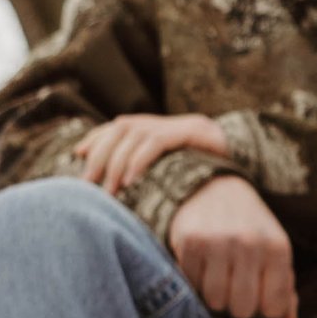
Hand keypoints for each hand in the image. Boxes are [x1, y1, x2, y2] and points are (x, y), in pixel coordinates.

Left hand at [77, 111, 232, 196]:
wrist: (238, 153)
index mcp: (149, 128)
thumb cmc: (202, 167)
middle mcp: (157, 123)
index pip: (114, 128)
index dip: (94, 138)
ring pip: (133, 136)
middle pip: (118, 130)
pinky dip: (140, 160)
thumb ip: (147, 174)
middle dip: (99, 156)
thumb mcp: (169, 171)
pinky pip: (156, 143)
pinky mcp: (187, 132)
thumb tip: (121, 194)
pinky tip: (132, 180)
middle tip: (89, 184)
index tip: (77, 155)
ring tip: (110, 190)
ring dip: (117, 163)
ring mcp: (172, 126)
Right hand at [168, 175, 299, 317]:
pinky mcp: (190, 242)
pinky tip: (202, 265)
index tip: (259, 293)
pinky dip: (195, 282)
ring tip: (218, 275)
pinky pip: (192, 286)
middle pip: (242, 310)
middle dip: (238, 305)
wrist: (214, 188)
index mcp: (277, 248)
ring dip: (215, 296)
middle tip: (235, 286)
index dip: (265, 309)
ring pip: (215, 302)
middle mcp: (249, 243)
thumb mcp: (275, 256)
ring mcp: (218, 242)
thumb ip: (285, 294)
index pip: (273, 308)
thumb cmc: (251, 231)